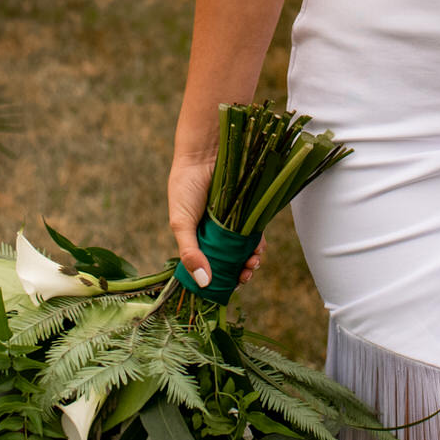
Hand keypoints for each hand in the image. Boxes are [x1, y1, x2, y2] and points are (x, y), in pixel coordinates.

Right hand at [168, 144, 261, 291]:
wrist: (205, 153)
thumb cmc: (186, 187)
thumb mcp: (181, 222)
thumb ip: (190, 253)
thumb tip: (203, 283)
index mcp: (197, 240)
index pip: (209, 267)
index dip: (220, 280)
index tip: (229, 286)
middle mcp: (215, 234)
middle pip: (230, 263)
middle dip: (239, 273)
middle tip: (245, 275)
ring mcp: (232, 224)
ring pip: (244, 251)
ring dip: (250, 261)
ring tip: (252, 262)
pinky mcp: (247, 212)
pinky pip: (255, 233)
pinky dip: (258, 243)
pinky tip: (258, 248)